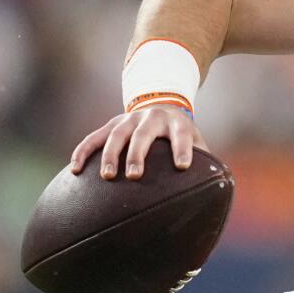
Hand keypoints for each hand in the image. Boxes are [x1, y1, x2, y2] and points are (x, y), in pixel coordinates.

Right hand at [70, 105, 207, 180]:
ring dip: (110, 155)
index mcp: (176, 123)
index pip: (181, 135)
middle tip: (135, 175)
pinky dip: (83, 152)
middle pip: (143, 135)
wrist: (161, 103)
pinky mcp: (111, 124)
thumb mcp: (195, 140)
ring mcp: (128, 120)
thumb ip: (204, 160)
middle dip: (138, 154)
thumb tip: (217, 188)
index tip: (183, 167)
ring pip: (116, 135)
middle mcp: (151, 118)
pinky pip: (93, 137)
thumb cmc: (180, 134)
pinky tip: (75, 170)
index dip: (182, 149)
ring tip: (107, 176)